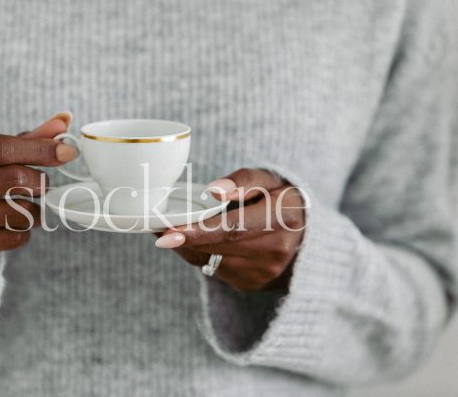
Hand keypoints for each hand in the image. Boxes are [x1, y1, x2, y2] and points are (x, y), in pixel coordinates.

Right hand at [0, 112, 77, 268]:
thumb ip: (26, 139)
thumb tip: (64, 120)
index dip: (39, 149)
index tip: (69, 151)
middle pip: (12, 178)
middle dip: (39, 182)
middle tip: (43, 184)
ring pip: (15, 213)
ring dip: (34, 211)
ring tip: (29, 208)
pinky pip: (11, 238)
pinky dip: (24, 232)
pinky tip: (16, 225)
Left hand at [155, 168, 305, 291]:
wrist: (308, 238)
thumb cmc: (282, 201)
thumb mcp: (270, 180)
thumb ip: (243, 181)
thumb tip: (214, 191)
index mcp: (284, 217)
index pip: (233, 227)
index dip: (199, 231)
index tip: (169, 233)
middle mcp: (276, 250)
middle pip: (218, 245)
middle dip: (184, 237)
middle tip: (157, 226)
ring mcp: (264, 273)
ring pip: (211, 259)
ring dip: (188, 245)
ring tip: (172, 230)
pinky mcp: (252, 285)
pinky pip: (214, 269)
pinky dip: (201, 254)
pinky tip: (196, 241)